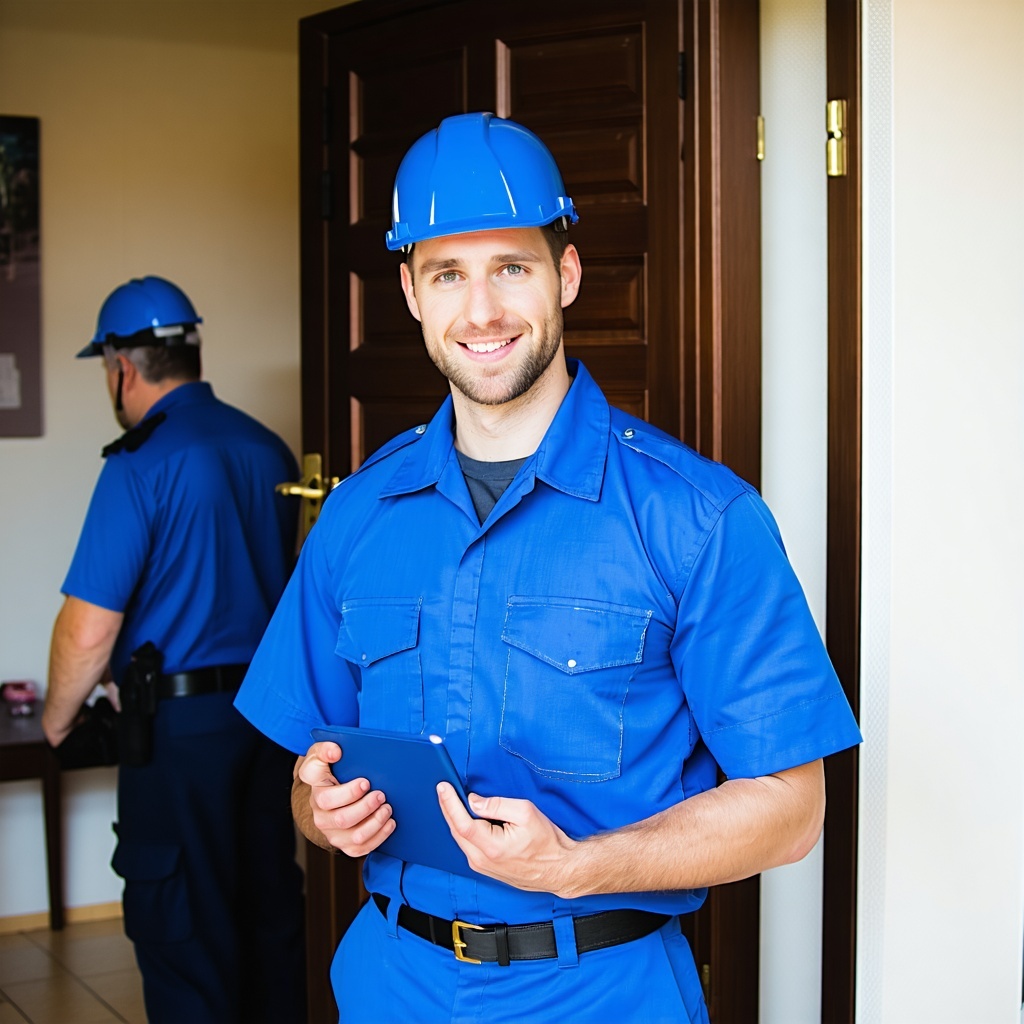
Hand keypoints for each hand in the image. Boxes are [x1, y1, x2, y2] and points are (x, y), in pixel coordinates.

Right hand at [296, 741, 394, 856]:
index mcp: (316, 789)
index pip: (325, 795)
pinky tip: (388, 823)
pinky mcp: (343, 843)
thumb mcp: (323, 755)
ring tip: (386, 809)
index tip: (365, 782)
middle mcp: (320, 814)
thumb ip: (325, 749)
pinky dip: (378, 837)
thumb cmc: (330, 771)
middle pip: (342, 818)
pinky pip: (360, 848)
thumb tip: (335, 751)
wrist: (329, 792)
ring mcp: (331, 831)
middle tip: (381, 795)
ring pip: (354, 836)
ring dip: (375, 823)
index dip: (347, 791)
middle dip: (366, 807)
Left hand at [436, 784, 578, 894]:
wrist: (558, 870)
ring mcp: (482, 867)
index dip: (449, 803)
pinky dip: (463, 829)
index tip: (442, 786)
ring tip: (450, 799)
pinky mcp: (485, 868)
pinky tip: (464, 817)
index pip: (462, 823)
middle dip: (447, 808)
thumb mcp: (526, 813)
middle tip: (443, 788)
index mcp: (492, 847)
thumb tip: (473, 801)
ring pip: (460, 839)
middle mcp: (482, 860)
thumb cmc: (547, 842)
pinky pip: (468, 845)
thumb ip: (497, 805)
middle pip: (456, 831)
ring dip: (454, 818)